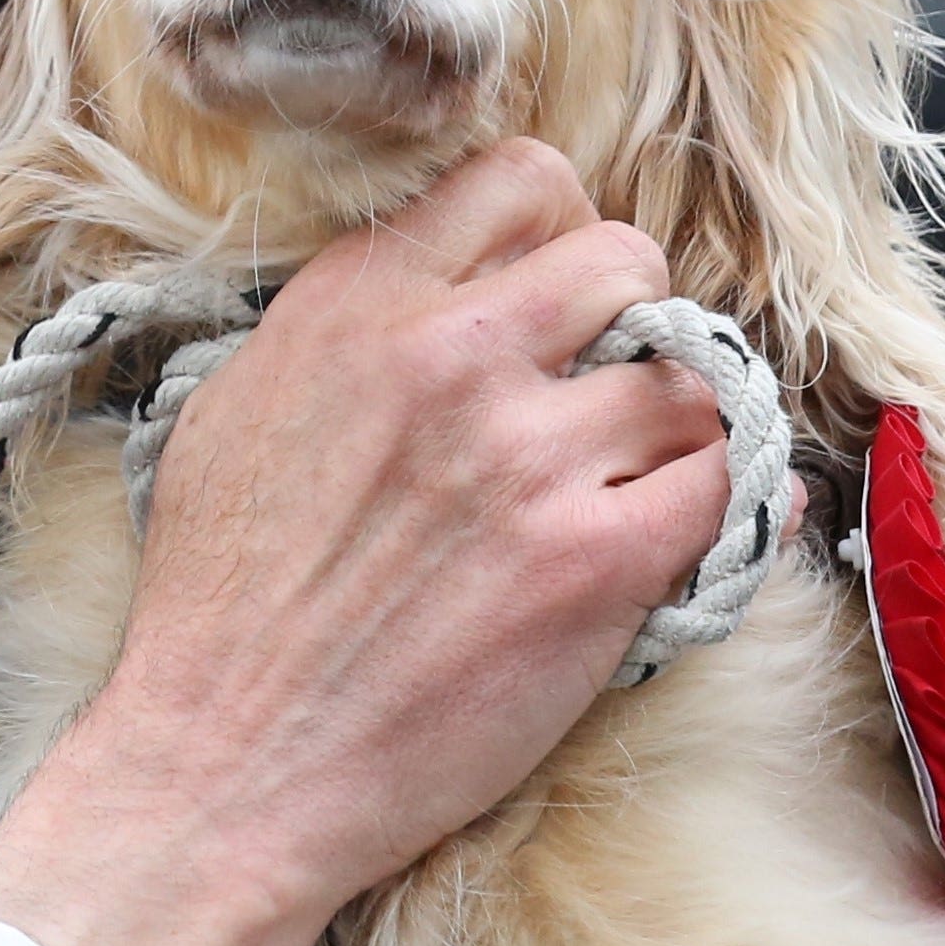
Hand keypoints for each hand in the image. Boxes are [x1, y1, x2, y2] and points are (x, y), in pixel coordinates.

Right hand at [0, 139, 733, 945]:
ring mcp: (529, 458)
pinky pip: (723, 489)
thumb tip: (443, 292)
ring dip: (674, 428)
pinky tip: (677, 535)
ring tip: (628, 481)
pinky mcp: (594, 564)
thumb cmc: (220, 605)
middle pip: (627, 259)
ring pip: (692, 380)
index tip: (554, 300)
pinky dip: (719, 511)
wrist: (227, 764)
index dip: (559, 235)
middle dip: (634, 321)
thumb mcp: (235, 409)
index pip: (522, 181)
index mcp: (356, 303)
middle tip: (605, 392)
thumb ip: (344, 329)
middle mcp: (448, 355)